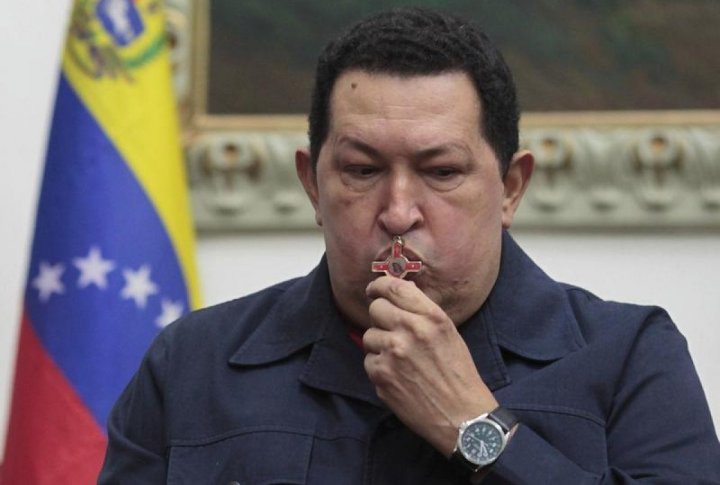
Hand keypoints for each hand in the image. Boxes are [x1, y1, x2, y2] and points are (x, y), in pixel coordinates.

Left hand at [363, 276, 498, 456]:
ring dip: (380, 345)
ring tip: (400, 359)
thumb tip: (397, 293)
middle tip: (392, 330)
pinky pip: (368, 361)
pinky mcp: (381, 375)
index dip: (379, 286)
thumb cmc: (458, 374)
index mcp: (431, 317)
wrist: (461, 416)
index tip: (374, 290)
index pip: (394, 287)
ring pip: (369, 336)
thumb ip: (422, 312)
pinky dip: (379, 367)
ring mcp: (393, 353)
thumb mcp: (449, 333)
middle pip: (376, 309)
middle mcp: (410, 330)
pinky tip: (398, 376)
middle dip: (381, 318)